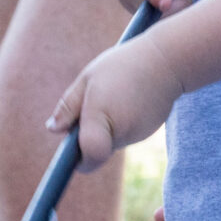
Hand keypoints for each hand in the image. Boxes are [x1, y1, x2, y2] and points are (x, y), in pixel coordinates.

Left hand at [48, 36, 184, 170]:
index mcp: (100, 115)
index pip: (89, 155)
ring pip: (112, 140)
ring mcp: (137, 133)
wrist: (168, 60)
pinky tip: (130, 99)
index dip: (79, 160)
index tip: (73, 155)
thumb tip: (53, 130)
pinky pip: (126, 134)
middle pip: (97, 148)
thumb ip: (69, 105)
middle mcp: (121, 130)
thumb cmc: (123, 65)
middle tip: (95, 102)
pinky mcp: (148, 131)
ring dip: (107, 125)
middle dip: (90, 133)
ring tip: (117, 94)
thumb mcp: (89, 78)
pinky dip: (123, 122)